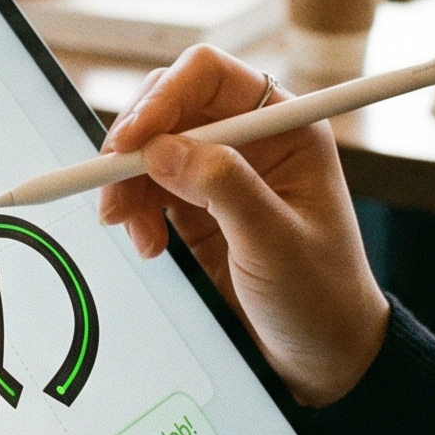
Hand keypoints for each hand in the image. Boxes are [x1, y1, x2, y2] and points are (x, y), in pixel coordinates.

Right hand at [97, 49, 389, 405]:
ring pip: (150, 147)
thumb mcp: (275, 243)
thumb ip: (223, 188)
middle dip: (134, 145)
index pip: (209, 76)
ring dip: (128, 184)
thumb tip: (162, 148)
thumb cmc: (320, 298)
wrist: (322, 359)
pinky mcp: (197, 205)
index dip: (162, 97)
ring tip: (133, 233)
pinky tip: (148, 244)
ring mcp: (221, 170)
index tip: (130, 142)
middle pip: (169, 104)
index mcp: (286, 127)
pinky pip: (147, 186)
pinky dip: (134, 209)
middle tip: (112, 192)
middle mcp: (251, 137)